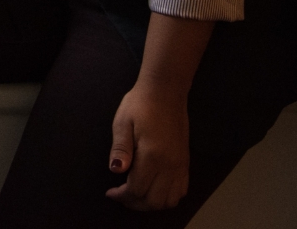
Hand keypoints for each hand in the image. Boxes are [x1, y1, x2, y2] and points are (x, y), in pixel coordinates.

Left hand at [106, 81, 191, 210]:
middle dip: (135, 203)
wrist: (165, 92)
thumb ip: (120, 149)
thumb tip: (116, 170)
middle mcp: (170, 165)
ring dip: (152, 203)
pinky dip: (167, 197)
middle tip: (121, 195)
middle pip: (154, 201)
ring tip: (136, 195)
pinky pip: (181, 190)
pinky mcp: (185, 162)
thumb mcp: (122, 122)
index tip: (110, 192)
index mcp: (152, 156)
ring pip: (170, 200)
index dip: (121, 195)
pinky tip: (154, 189)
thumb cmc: (140, 104)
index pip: (137, 189)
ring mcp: (180, 165)